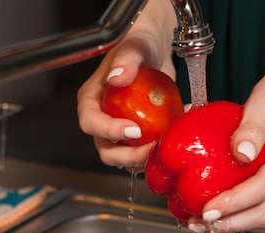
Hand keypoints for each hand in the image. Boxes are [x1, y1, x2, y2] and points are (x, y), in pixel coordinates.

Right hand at [77, 0, 176, 170]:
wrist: (156, 50)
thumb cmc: (140, 44)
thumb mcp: (135, 46)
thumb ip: (126, 60)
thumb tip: (117, 79)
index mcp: (92, 99)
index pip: (90, 122)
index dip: (108, 131)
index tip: (134, 129)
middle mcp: (102, 118)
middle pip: (106, 150)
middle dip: (129, 156)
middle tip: (153, 147)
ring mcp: (120, 129)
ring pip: (126, 157)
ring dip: (146, 157)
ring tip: (168, 139)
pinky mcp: (138, 135)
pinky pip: (144, 151)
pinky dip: (159, 150)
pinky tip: (175, 133)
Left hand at [187, 61, 264, 232]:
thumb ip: (253, 126)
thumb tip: (240, 154)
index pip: (264, 188)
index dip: (235, 203)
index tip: (209, 210)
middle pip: (264, 211)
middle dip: (231, 223)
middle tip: (199, 224)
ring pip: (259, 211)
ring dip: (230, 222)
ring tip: (198, 223)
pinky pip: (254, 201)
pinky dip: (232, 210)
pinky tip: (209, 208)